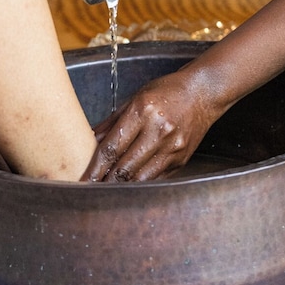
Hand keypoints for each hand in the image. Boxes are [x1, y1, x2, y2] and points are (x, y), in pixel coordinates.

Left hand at [82, 69, 217, 182]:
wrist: (203, 93)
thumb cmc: (167, 92)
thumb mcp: (136, 98)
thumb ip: (112, 122)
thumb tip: (89, 140)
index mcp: (143, 111)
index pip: (112, 147)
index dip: (94, 169)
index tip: (82, 181)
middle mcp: (158, 130)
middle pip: (125, 167)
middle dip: (104, 183)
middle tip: (89, 191)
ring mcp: (172, 147)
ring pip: (140, 179)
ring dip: (121, 188)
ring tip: (106, 192)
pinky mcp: (181, 159)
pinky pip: (156, 178)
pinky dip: (140, 184)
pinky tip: (129, 186)